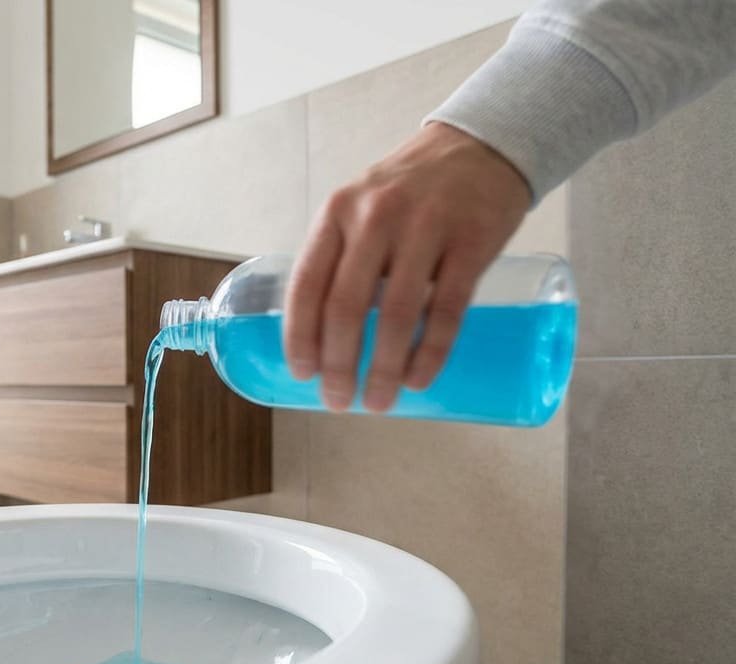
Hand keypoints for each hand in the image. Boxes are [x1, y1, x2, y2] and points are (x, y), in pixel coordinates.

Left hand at [283, 122, 531, 412]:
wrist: (480, 145)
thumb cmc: (410, 190)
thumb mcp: (360, 207)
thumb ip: (341, 257)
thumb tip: (322, 335)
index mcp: (337, 214)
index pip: (306, 285)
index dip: (300, 336)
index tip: (302, 374)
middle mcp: (375, 218)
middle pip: (346, 306)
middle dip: (339, 364)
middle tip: (339, 401)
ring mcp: (425, 228)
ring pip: (397, 315)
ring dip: (385, 368)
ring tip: (379, 402)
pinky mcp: (471, 242)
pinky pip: (447, 309)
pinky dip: (431, 351)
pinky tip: (419, 379)